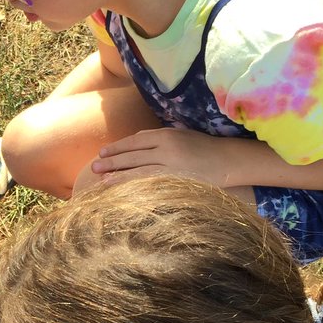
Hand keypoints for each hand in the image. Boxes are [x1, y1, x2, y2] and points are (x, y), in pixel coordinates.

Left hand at [90, 127, 234, 187]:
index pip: (135, 140)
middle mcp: (166, 146)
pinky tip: (123, 188)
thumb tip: (137, 141)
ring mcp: (170, 163)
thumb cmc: (204, 148)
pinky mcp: (176, 178)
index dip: (117, 147)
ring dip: (117, 174)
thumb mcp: (181, 136)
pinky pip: (150, 181)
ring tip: (100, 179)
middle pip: (132, 153)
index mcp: (166, 134)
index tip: (103, 153)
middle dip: (111, 160)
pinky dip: (134, 184)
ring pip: (137, 168)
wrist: (229, 159)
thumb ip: (160, 138)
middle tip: (94, 166)